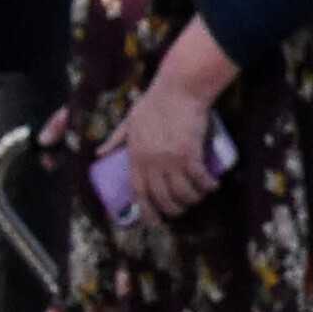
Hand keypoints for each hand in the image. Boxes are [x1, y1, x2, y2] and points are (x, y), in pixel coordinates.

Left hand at [120, 80, 223, 218]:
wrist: (178, 90)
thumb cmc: (154, 102)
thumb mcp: (128, 122)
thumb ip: (115, 139)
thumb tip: (99, 153)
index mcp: (135, 157)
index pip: (139, 192)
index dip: (147, 210)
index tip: (154, 221)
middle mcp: (151, 163)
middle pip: (161, 197)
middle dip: (173, 209)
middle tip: (182, 209)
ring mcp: (170, 160)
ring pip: (181, 192)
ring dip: (192, 199)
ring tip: (199, 196)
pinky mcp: (190, 153)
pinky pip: (199, 179)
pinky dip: (207, 185)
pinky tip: (213, 185)